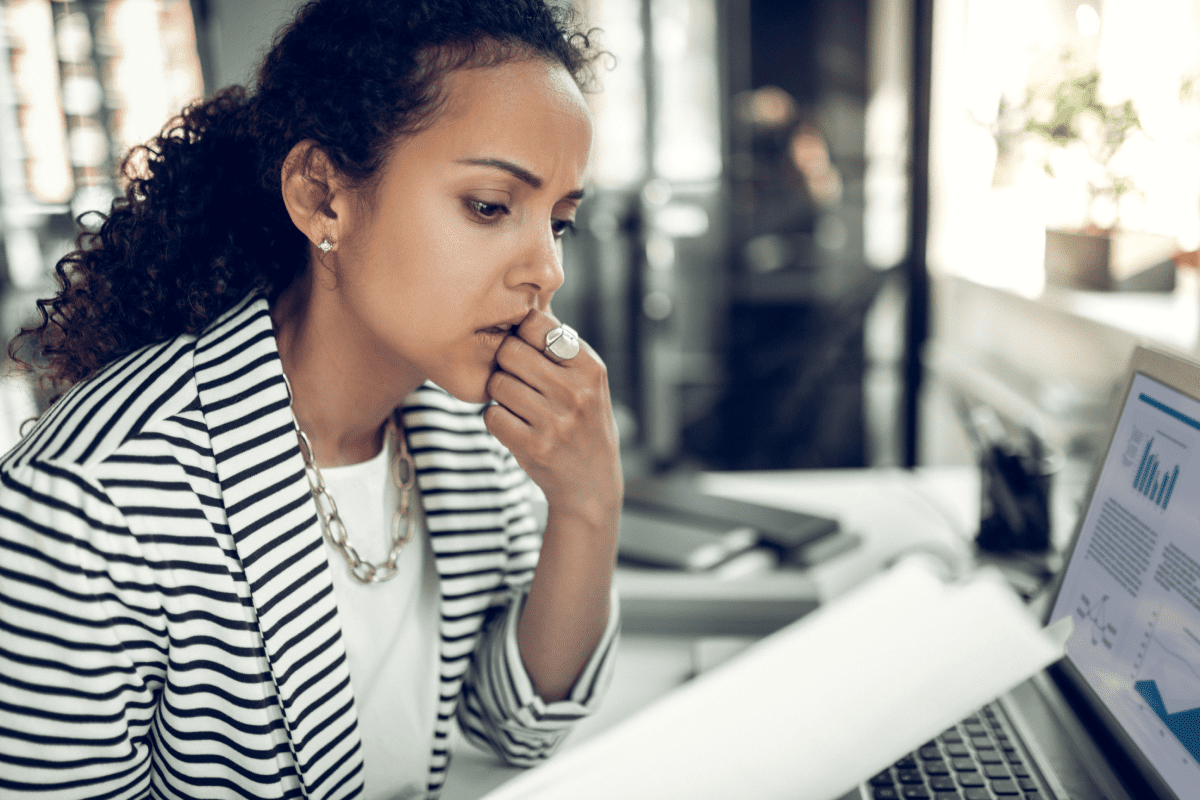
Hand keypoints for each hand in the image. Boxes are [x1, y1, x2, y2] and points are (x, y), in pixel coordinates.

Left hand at [483, 309, 622, 526]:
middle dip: (505, 363)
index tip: (525, 348)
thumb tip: (521, 306)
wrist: (592, 484)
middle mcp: (576, 392)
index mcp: (590, 367)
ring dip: (500, 394)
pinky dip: (497, 420)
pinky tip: (516, 427)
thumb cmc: (583, 422)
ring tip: (519, 405)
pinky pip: (492, 416)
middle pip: (510, 351)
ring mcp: (555, 421)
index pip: (537, 324)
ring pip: (497, 384)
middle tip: (516, 379)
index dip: (521, 333)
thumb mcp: (589, 382)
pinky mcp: (533, 447)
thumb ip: (560, 348)